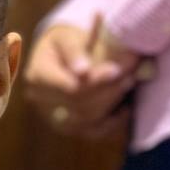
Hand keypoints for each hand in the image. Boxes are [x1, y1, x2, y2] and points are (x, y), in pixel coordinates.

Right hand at [24, 22, 148, 139]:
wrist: (57, 56)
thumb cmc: (65, 42)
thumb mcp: (67, 37)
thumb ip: (74, 50)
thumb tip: (83, 71)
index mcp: (38, 76)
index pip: (70, 88)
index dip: (97, 82)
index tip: (117, 70)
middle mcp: (41, 101)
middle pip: (80, 106)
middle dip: (109, 91)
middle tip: (131, 75)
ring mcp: (52, 117)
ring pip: (87, 121)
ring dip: (112, 104)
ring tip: (129, 84)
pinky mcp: (67, 127)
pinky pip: (92, 132)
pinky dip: (112, 123)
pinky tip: (124, 107)